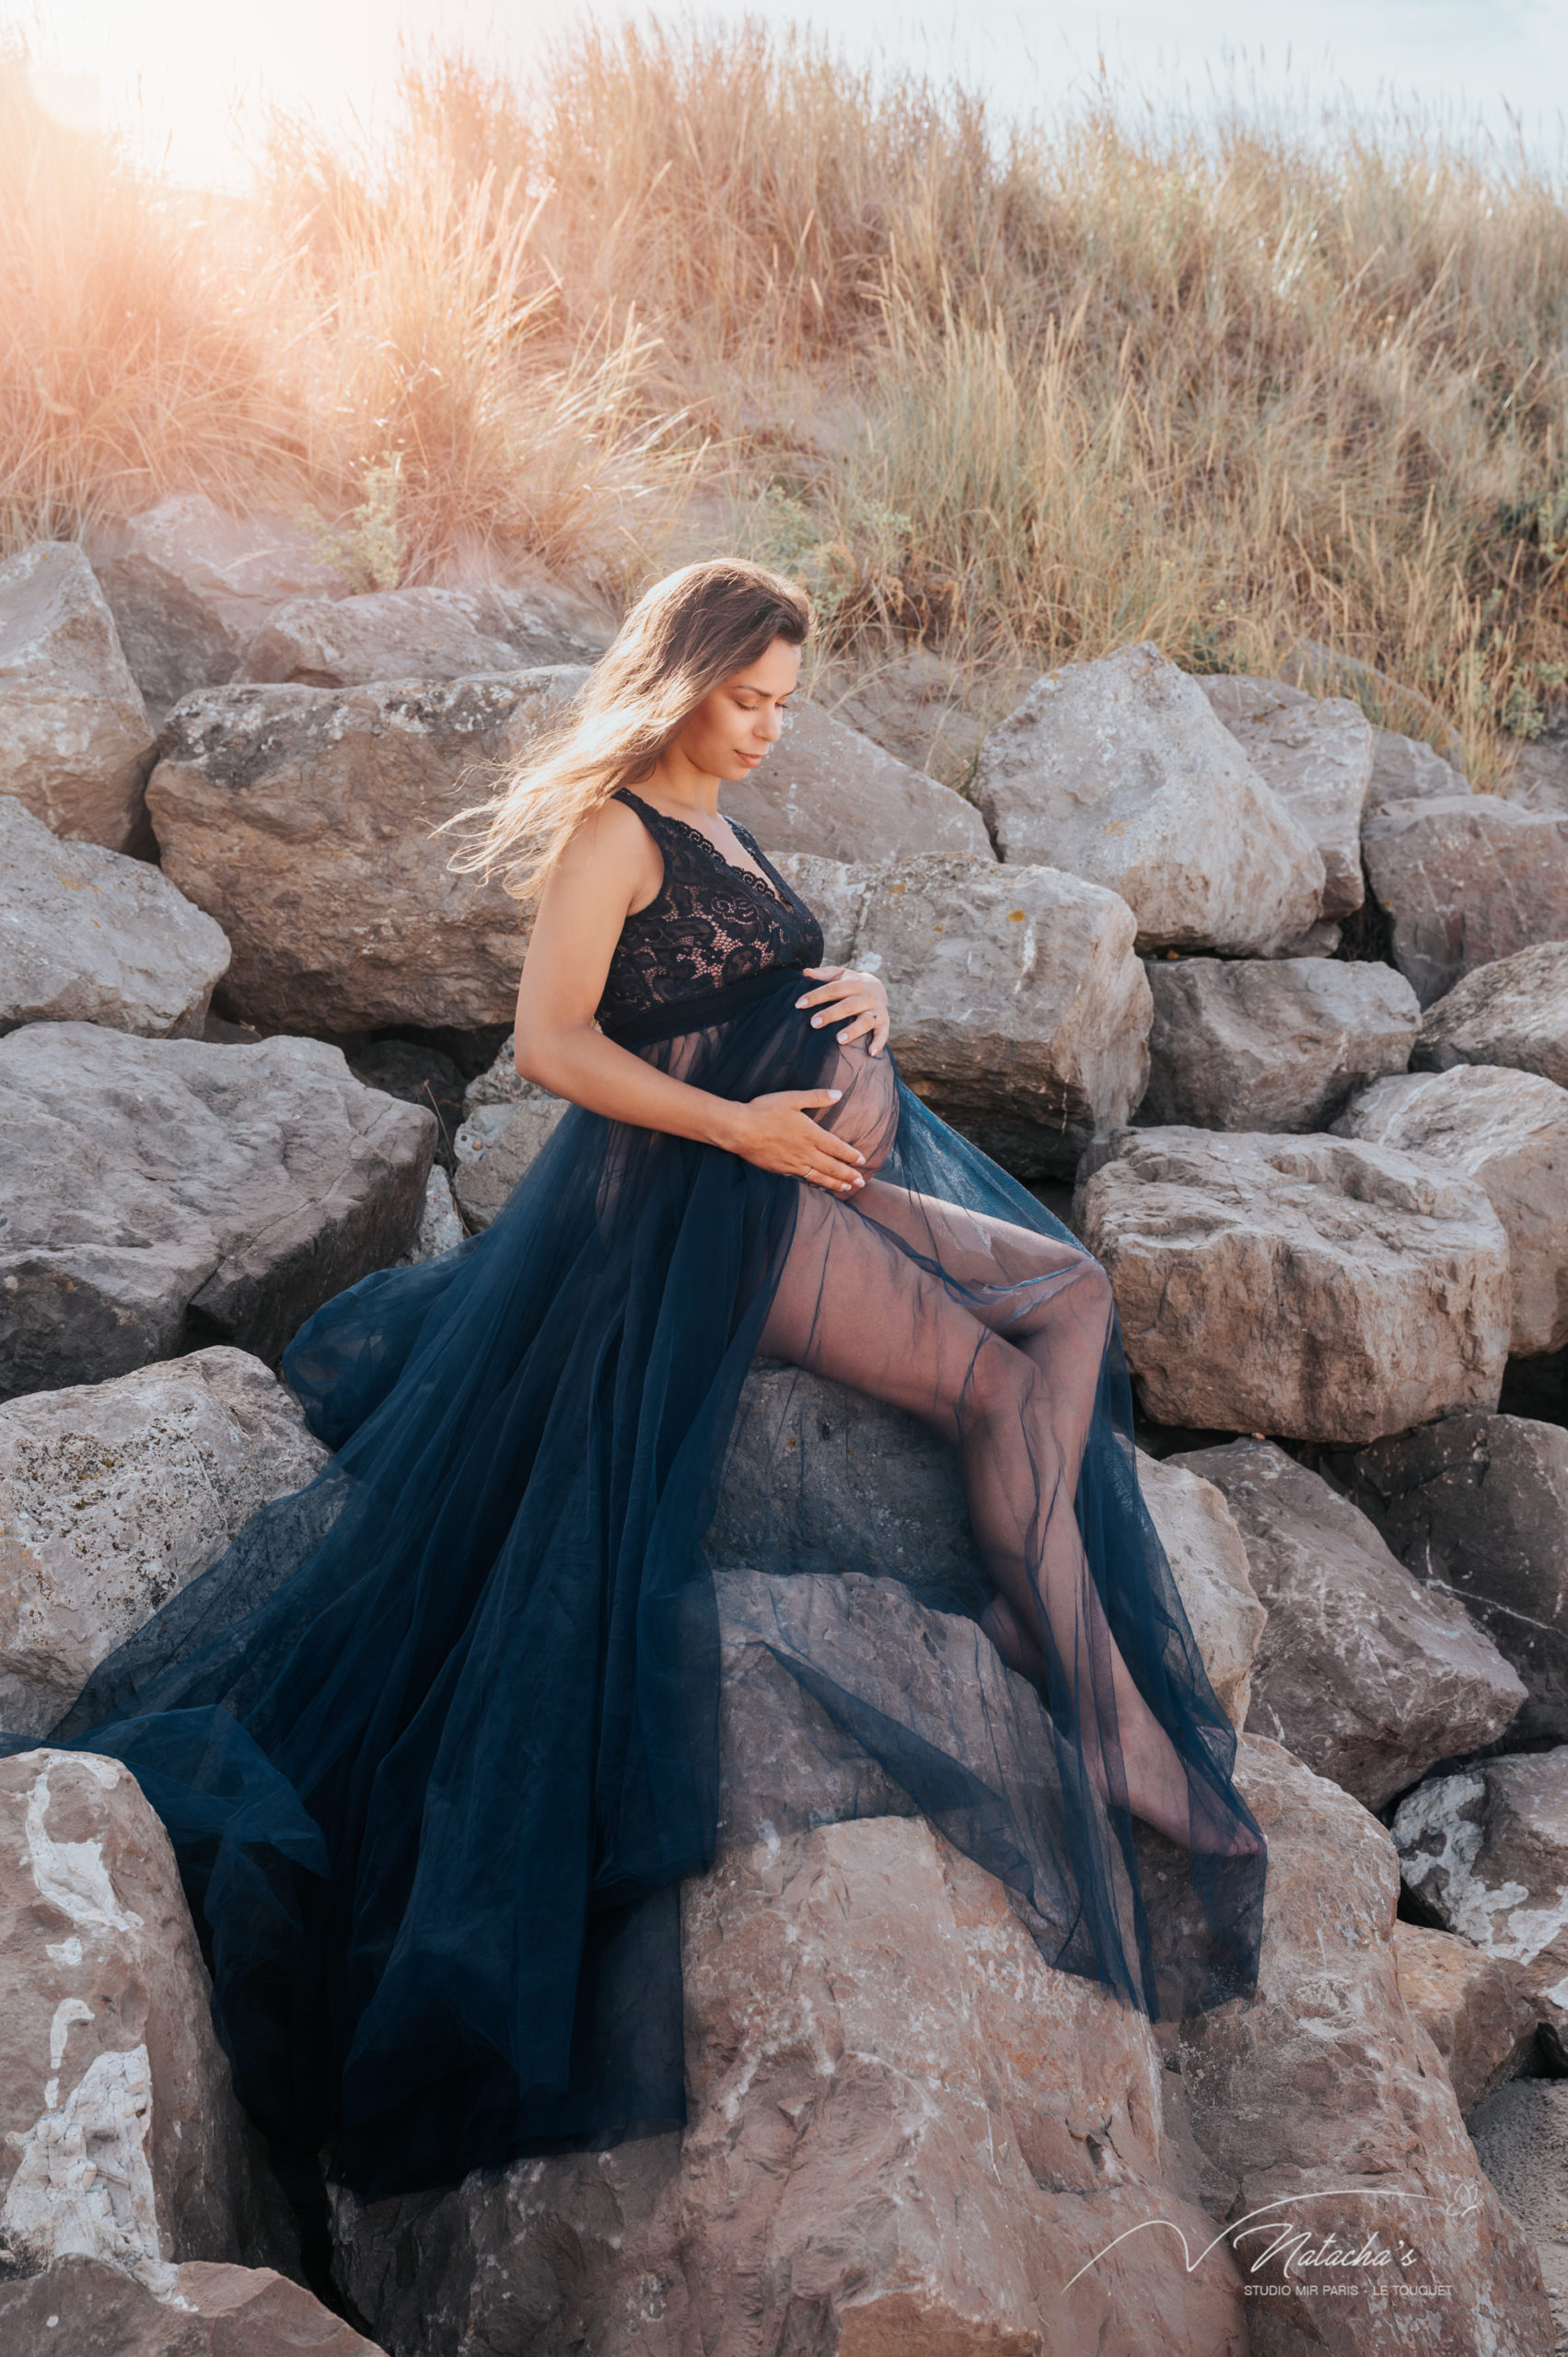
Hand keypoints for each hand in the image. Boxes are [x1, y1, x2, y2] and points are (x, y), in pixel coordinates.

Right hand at [723, 1090, 866, 1192]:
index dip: (851, 1155)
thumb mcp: (792, 1098)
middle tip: (861, 1182)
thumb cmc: (764, 1111)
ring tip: (846, 1189)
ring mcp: (794, 1164)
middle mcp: (806, 1152)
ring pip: (820, 1177)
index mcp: (811, 1134)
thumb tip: (838, 1094)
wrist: (739, 1129)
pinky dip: (815, 1184)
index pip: (838, 1148)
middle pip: (832, 1167)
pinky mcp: (781, 1170)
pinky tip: (819, 1185)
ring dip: (835, 1184)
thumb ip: (816, 1097)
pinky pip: (803, 1179)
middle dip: (849, 1175)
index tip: (862, 1161)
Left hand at [796, 965, 890, 1054]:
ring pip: (865, 1021)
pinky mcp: (884, 1022)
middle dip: (831, 1014)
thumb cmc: (850, 983)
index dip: (816, 996)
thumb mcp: (839, 974)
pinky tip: (870, 1053)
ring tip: (839, 1040)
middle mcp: (866, 996)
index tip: (799, 1004)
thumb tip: (805, 973)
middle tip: (814, 1023)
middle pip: (848, 1006)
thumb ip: (822, 974)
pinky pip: (883, 1033)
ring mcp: (876, 1010)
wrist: (878, 987)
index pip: (832, 989)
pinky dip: (879, 1043)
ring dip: (853, 1031)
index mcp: (853, 983)